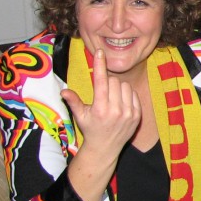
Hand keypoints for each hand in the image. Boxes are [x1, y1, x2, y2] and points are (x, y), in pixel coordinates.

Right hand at [61, 50, 141, 200]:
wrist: (106, 148)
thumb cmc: (90, 129)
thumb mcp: (80, 116)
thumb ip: (73, 102)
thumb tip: (63, 91)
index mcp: (99, 109)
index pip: (101, 81)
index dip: (99, 65)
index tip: (99, 52)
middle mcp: (115, 111)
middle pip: (114, 81)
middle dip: (108, 82)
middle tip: (103, 93)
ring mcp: (128, 113)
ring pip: (125, 86)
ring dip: (118, 88)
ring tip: (111, 99)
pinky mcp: (137, 115)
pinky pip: (133, 94)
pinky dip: (127, 95)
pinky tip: (120, 104)